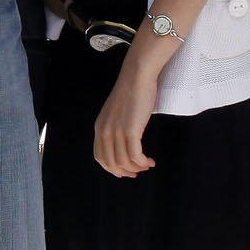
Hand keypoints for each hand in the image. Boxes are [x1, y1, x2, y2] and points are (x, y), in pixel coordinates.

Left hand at [93, 55, 162, 177]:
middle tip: (137, 172)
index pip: (100, 157)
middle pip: (111, 163)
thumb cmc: (131, 91)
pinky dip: (142, 162)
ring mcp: (117, 132)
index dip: (112, 168)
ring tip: (147, 165)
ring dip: (136, 168)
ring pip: (124, 162)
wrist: (136, 77)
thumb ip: (115, 126)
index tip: (125, 171)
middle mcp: (105, 132)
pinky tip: (150, 161)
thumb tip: (124, 142)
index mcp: (99, 128)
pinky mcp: (130, 131)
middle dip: (125, 172)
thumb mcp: (116, 112)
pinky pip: (135, 156)